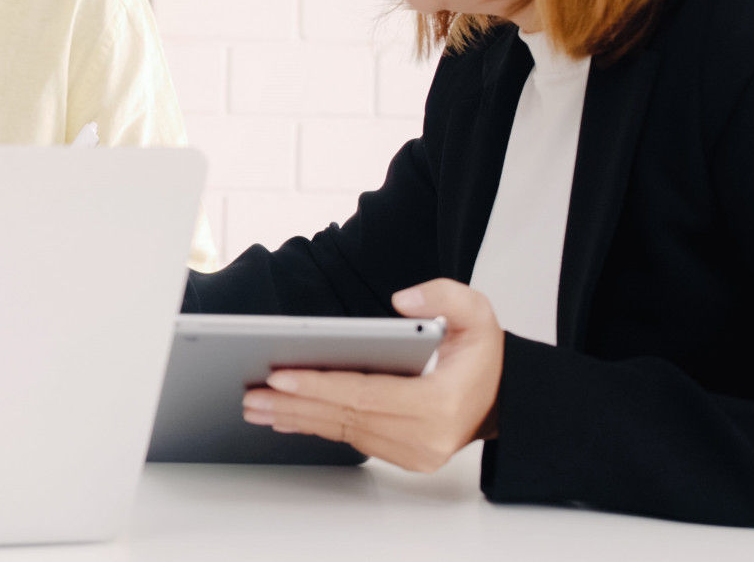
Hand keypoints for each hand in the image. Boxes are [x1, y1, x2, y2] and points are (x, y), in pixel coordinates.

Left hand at [240, 279, 503, 471]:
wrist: (502, 396)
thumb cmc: (482, 354)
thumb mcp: (477, 313)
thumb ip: (445, 297)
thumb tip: (403, 300)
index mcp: (441, 403)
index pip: (366, 394)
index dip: (319, 383)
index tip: (279, 374)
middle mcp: (426, 437)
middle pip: (346, 416)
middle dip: (293, 402)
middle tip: (250, 393)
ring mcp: (413, 452)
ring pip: (343, 430)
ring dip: (296, 417)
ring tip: (256, 406)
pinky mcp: (401, 456)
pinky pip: (350, 438)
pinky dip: (315, 425)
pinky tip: (286, 417)